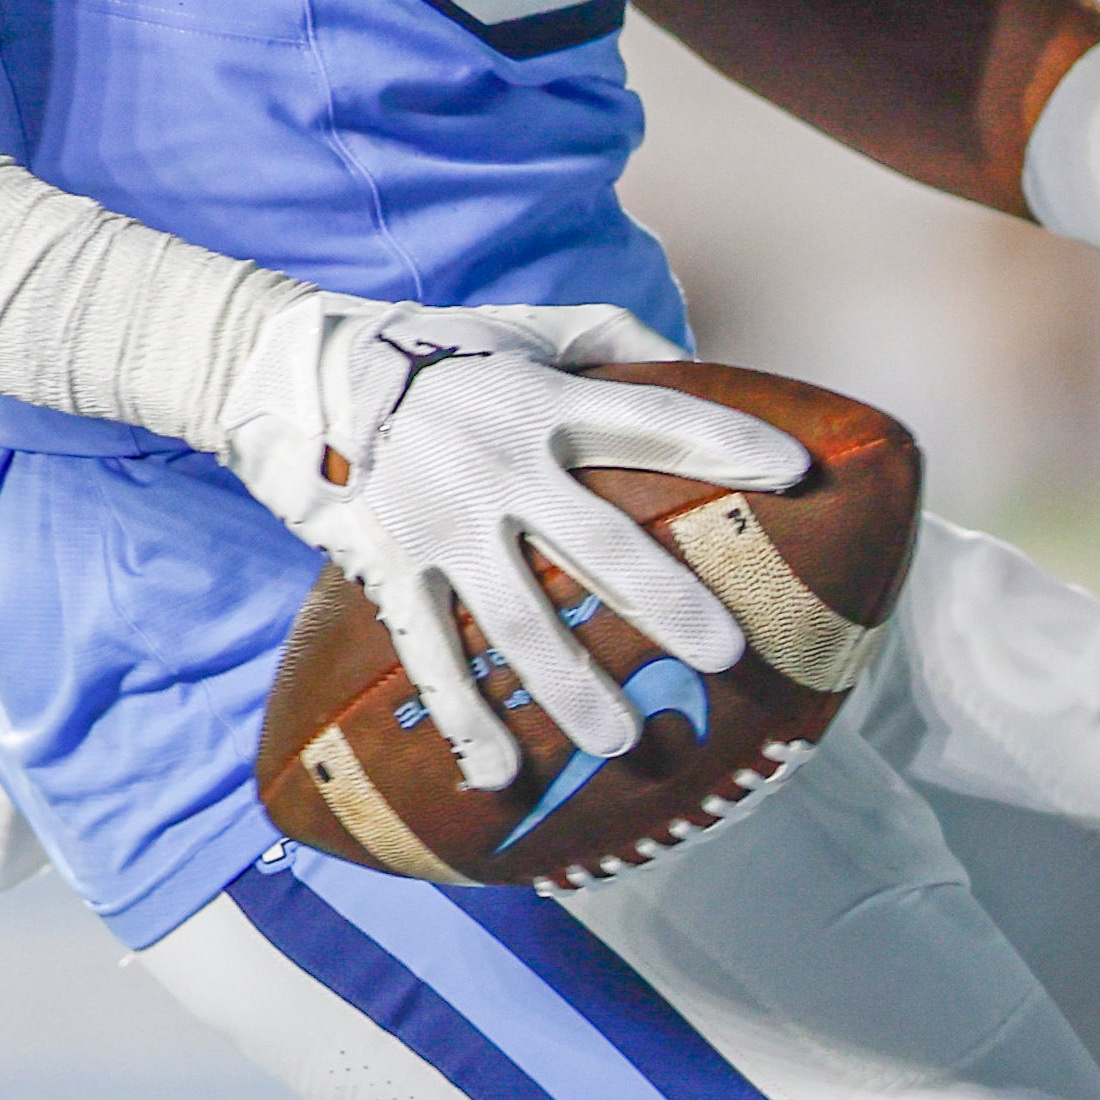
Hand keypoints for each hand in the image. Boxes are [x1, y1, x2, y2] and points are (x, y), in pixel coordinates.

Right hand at [215, 295, 802, 789]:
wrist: (302, 374)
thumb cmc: (439, 352)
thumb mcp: (526, 326)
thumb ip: (613, 339)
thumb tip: (704, 362)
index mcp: (542, 402)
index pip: (653, 419)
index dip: (727, 440)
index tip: (798, 471)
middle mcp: (499, 465)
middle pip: (598, 541)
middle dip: (665, 600)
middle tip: (726, 652)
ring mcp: (442, 525)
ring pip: (518, 619)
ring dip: (572, 686)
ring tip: (623, 741)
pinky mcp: (392, 567)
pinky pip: (431, 653)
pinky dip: (462, 717)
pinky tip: (500, 773)